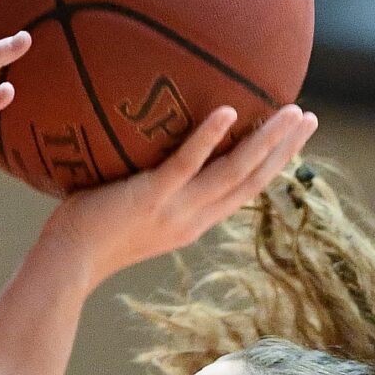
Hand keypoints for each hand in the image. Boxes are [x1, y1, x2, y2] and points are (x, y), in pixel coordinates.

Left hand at [40, 103, 317, 289]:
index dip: (273, 165)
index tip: (294, 140)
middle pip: (251, 180)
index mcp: (192, 222)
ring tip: (290, 111)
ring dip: (266, 141)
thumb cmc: (87, 235)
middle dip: (284, 149)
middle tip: (308, 117)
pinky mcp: (151, 197)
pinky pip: (185, 164)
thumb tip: (146, 149)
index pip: (243, 191)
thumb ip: (149, 185)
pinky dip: (208, 138)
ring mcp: (175, 209)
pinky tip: (227, 110)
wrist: (66, 264)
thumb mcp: (131, 211)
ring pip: (232, 172)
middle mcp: (192, 219)